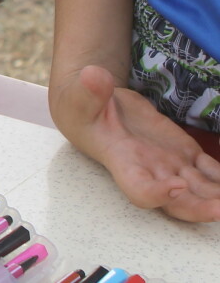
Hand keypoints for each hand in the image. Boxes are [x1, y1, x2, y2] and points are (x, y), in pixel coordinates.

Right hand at [52, 65, 219, 221]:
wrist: (97, 105)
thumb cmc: (82, 107)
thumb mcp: (79, 97)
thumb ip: (89, 91)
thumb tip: (94, 76)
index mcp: (123, 162)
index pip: (139, 190)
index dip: (158, 194)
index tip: (176, 185)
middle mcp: (150, 171)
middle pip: (177, 203)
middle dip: (200, 208)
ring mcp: (171, 164)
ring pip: (201, 190)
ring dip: (219, 197)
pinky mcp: (186, 153)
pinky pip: (211, 172)